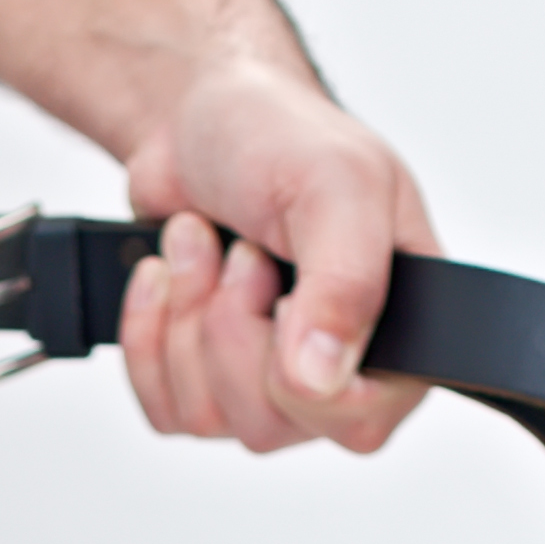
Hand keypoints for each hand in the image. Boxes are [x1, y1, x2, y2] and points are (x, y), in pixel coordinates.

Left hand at [118, 48, 437, 456]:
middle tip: (244, 251)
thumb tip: (323, 378)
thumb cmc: (277, 134)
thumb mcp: (334, 185)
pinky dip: (146, 337)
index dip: (306, 373)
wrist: (194, 119)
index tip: (284, 290)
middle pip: (271, 424)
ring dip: (186, 319)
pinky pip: (163, 410)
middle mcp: (336, 367)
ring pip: (209, 419)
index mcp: (398, 326)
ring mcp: (263, 383)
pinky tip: (164, 277)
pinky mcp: (199, 381)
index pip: (363, 422)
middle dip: (232, 325)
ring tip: (204, 246)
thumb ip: (346, 284)